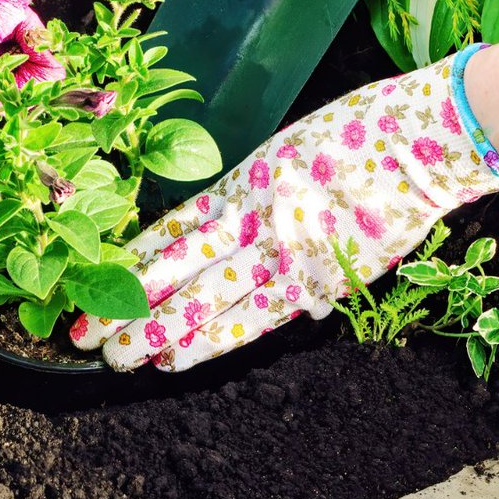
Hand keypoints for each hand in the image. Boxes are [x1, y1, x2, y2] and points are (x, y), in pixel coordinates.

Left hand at [70, 47, 498, 371]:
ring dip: (157, 331)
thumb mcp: (285, 156)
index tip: (94, 278)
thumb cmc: (353, 139)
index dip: (128, 259)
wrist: (414, 143)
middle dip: (125, 302)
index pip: (169, 228)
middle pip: (173, 269)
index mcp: (239, 183)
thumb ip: (251, 197)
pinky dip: (212, 340)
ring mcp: (279, 252)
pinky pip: (253, 318)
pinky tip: (176, 359)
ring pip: (203, 299)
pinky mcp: (315, 280)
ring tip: (117, 356)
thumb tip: (218, 232)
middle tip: (85, 332)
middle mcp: (248, 219)